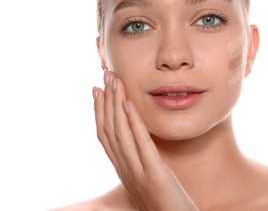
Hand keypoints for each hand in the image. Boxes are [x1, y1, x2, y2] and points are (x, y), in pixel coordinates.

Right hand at [92, 71, 198, 210]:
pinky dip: (133, 123)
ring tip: (115, 81)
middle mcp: (124, 169)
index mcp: (122, 169)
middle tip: (105, 76)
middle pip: (109, 129)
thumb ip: (137, 160)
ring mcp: (137, 172)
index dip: (99, 111)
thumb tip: (135, 141)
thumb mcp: (145, 178)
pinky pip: (141, 144)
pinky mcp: (154, 175)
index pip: (104, 136)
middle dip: (106, 100)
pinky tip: (129, 104)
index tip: (98, 91)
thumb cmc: (163, 202)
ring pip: (120, 133)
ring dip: (116, 104)